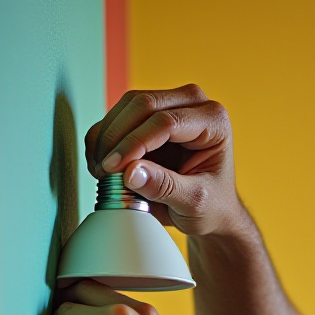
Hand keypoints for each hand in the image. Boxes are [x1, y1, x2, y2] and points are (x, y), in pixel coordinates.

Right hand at [86, 84, 244, 236]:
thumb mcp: (194, 203)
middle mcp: (194, 104)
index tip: (113, 168)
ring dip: (106, 137)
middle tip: (103, 170)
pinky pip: (118, 115)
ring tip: (101, 170)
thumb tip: (130, 172)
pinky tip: (100, 163)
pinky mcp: (150, 113)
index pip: (167, 122)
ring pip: (127, 105)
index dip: (135, 143)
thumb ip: (164, 187)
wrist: (212, 209)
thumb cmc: (212, 204)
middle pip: (144, 104)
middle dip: (116, 137)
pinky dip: (102, 138)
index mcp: (214, 121)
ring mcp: (171, 104)